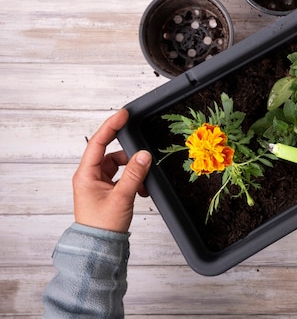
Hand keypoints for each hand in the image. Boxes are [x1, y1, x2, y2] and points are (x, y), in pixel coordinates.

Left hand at [72, 109, 151, 232]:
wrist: (99, 248)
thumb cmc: (102, 226)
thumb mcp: (122, 197)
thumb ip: (134, 174)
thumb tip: (144, 154)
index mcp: (86, 175)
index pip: (98, 142)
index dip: (111, 126)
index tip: (123, 115)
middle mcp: (90, 177)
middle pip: (111, 154)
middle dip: (129, 157)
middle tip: (144, 157)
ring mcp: (98, 184)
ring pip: (119, 167)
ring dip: (134, 171)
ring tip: (143, 183)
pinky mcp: (107, 192)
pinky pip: (122, 178)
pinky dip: (133, 181)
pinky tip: (141, 190)